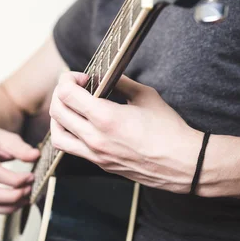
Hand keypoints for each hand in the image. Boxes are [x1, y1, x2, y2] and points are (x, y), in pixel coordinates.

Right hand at [0, 121, 38, 214]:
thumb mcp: (7, 138)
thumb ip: (21, 148)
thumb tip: (35, 155)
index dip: (14, 179)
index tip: (30, 177)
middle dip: (11, 196)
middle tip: (28, 190)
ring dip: (7, 207)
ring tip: (24, 199)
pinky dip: (2, 210)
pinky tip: (16, 203)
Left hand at [49, 72, 201, 193]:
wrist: (183, 163)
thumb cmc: (169, 130)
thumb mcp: (146, 96)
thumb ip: (120, 83)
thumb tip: (104, 75)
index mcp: (106, 118)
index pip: (66, 94)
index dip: (68, 79)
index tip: (81, 77)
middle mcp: (95, 138)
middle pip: (57, 112)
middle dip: (60, 93)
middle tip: (73, 86)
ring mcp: (96, 155)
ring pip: (57, 135)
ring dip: (58, 117)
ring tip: (70, 106)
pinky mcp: (100, 165)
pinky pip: (71, 149)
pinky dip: (68, 133)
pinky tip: (79, 124)